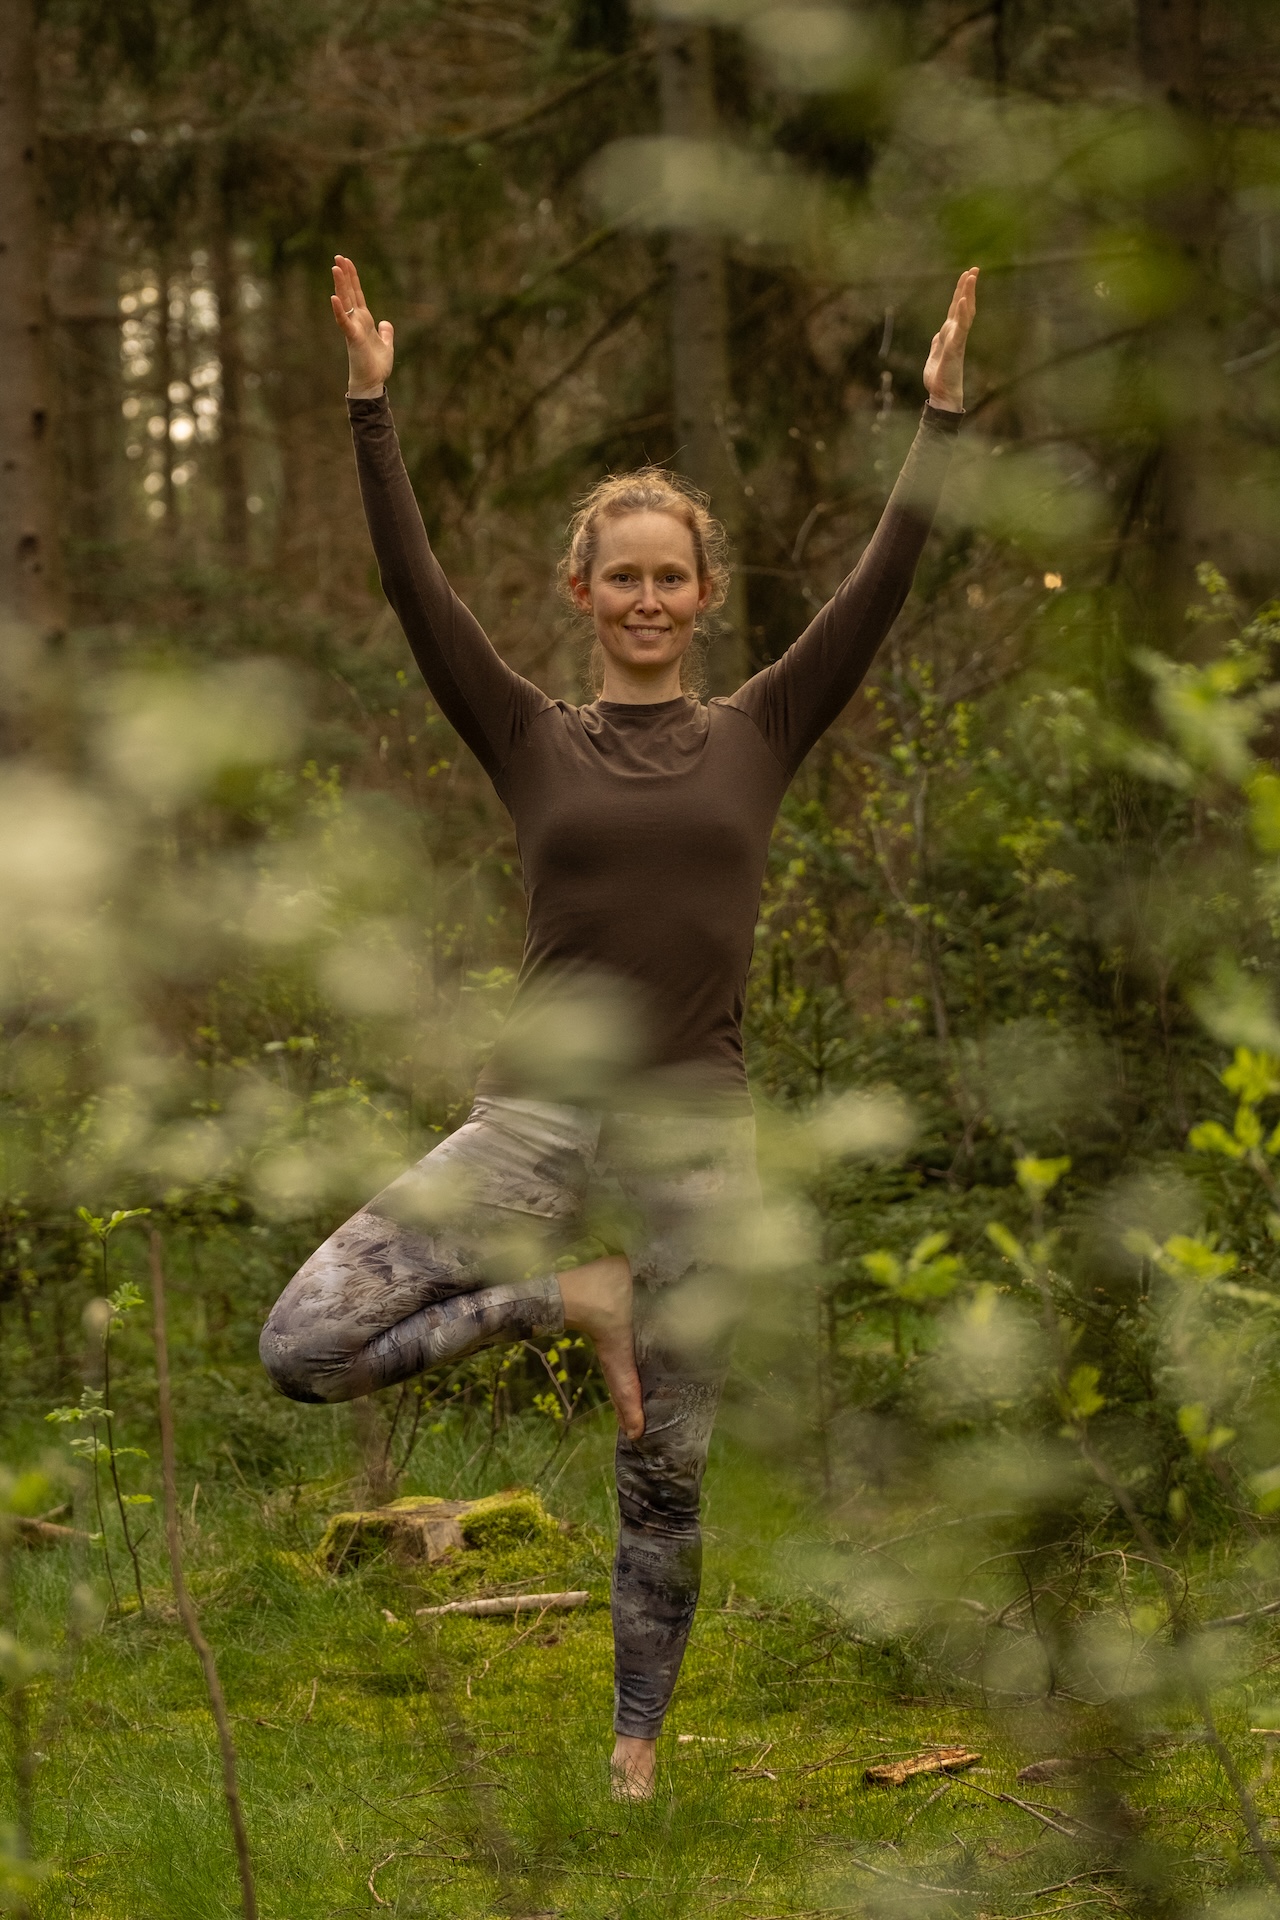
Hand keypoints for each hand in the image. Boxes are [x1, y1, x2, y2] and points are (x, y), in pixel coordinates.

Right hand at [331, 255, 393, 397]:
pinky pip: (344, 322)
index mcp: (365, 320)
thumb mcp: (387, 345)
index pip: (358, 294)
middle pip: (350, 293)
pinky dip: (339, 310)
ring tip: (335, 268)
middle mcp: (357, 321)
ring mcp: (353, 328)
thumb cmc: (377, 367)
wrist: (372, 383)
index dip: (353, 278)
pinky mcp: (352, 338)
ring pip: (345, 302)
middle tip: (338, 256)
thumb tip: (386, 323)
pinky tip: (334, 297)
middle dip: (345, 275)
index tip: (347, 261)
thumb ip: (386, 333)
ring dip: (340, 285)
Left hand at [923, 267, 978, 412]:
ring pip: (964, 313)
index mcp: (949, 334)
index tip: (966, 275)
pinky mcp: (954, 348)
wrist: (941, 395)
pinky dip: (961, 315)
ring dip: (967, 294)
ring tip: (971, 277)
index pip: (956, 309)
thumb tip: (938, 335)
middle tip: (974, 269)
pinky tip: (963, 302)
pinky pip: (959, 329)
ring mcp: (956, 340)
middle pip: (962, 306)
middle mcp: (955, 334)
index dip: (961, 292)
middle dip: (967, 287)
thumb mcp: (935, 355)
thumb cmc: (939, 378)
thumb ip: (938, 344)